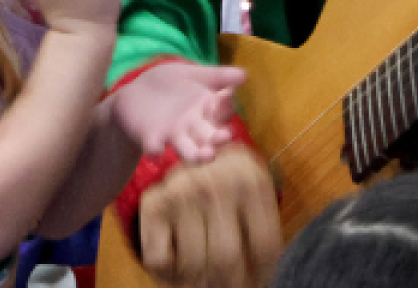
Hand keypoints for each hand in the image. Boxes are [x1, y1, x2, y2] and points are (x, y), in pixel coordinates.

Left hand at [113, 62, 245, 161]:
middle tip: (225, 137)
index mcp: (206, 109)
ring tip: (205, 156)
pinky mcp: (151, 139)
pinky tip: (156, 151)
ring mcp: (173, 135)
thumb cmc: (168, 84)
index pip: (223, 113)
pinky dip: (156, 151)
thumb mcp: (192, 74)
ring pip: (190, 152)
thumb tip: (245, 74)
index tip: (225, 95)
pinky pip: (155, 148)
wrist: (135, 94)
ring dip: (198, 156)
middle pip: (211, 138)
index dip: (225, 108)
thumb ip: (217, 76)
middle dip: (219, 140)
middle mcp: (193, 127)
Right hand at [139, 144, 279, 287]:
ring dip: (199, 284)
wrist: (187, 143)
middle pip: (227, 258)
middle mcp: (215, 183)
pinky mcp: (153, 203)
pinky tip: (180, 268)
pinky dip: (169, 276)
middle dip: (229, 284)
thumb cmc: (227, 183)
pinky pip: (160, 261)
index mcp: (251, 180)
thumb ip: (261, 229)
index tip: (257, 286)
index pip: (264, 246)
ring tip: (205, 282)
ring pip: (193, 265)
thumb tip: (260, 282)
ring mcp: (181, 191)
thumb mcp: (252, 193)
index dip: (262, 275)